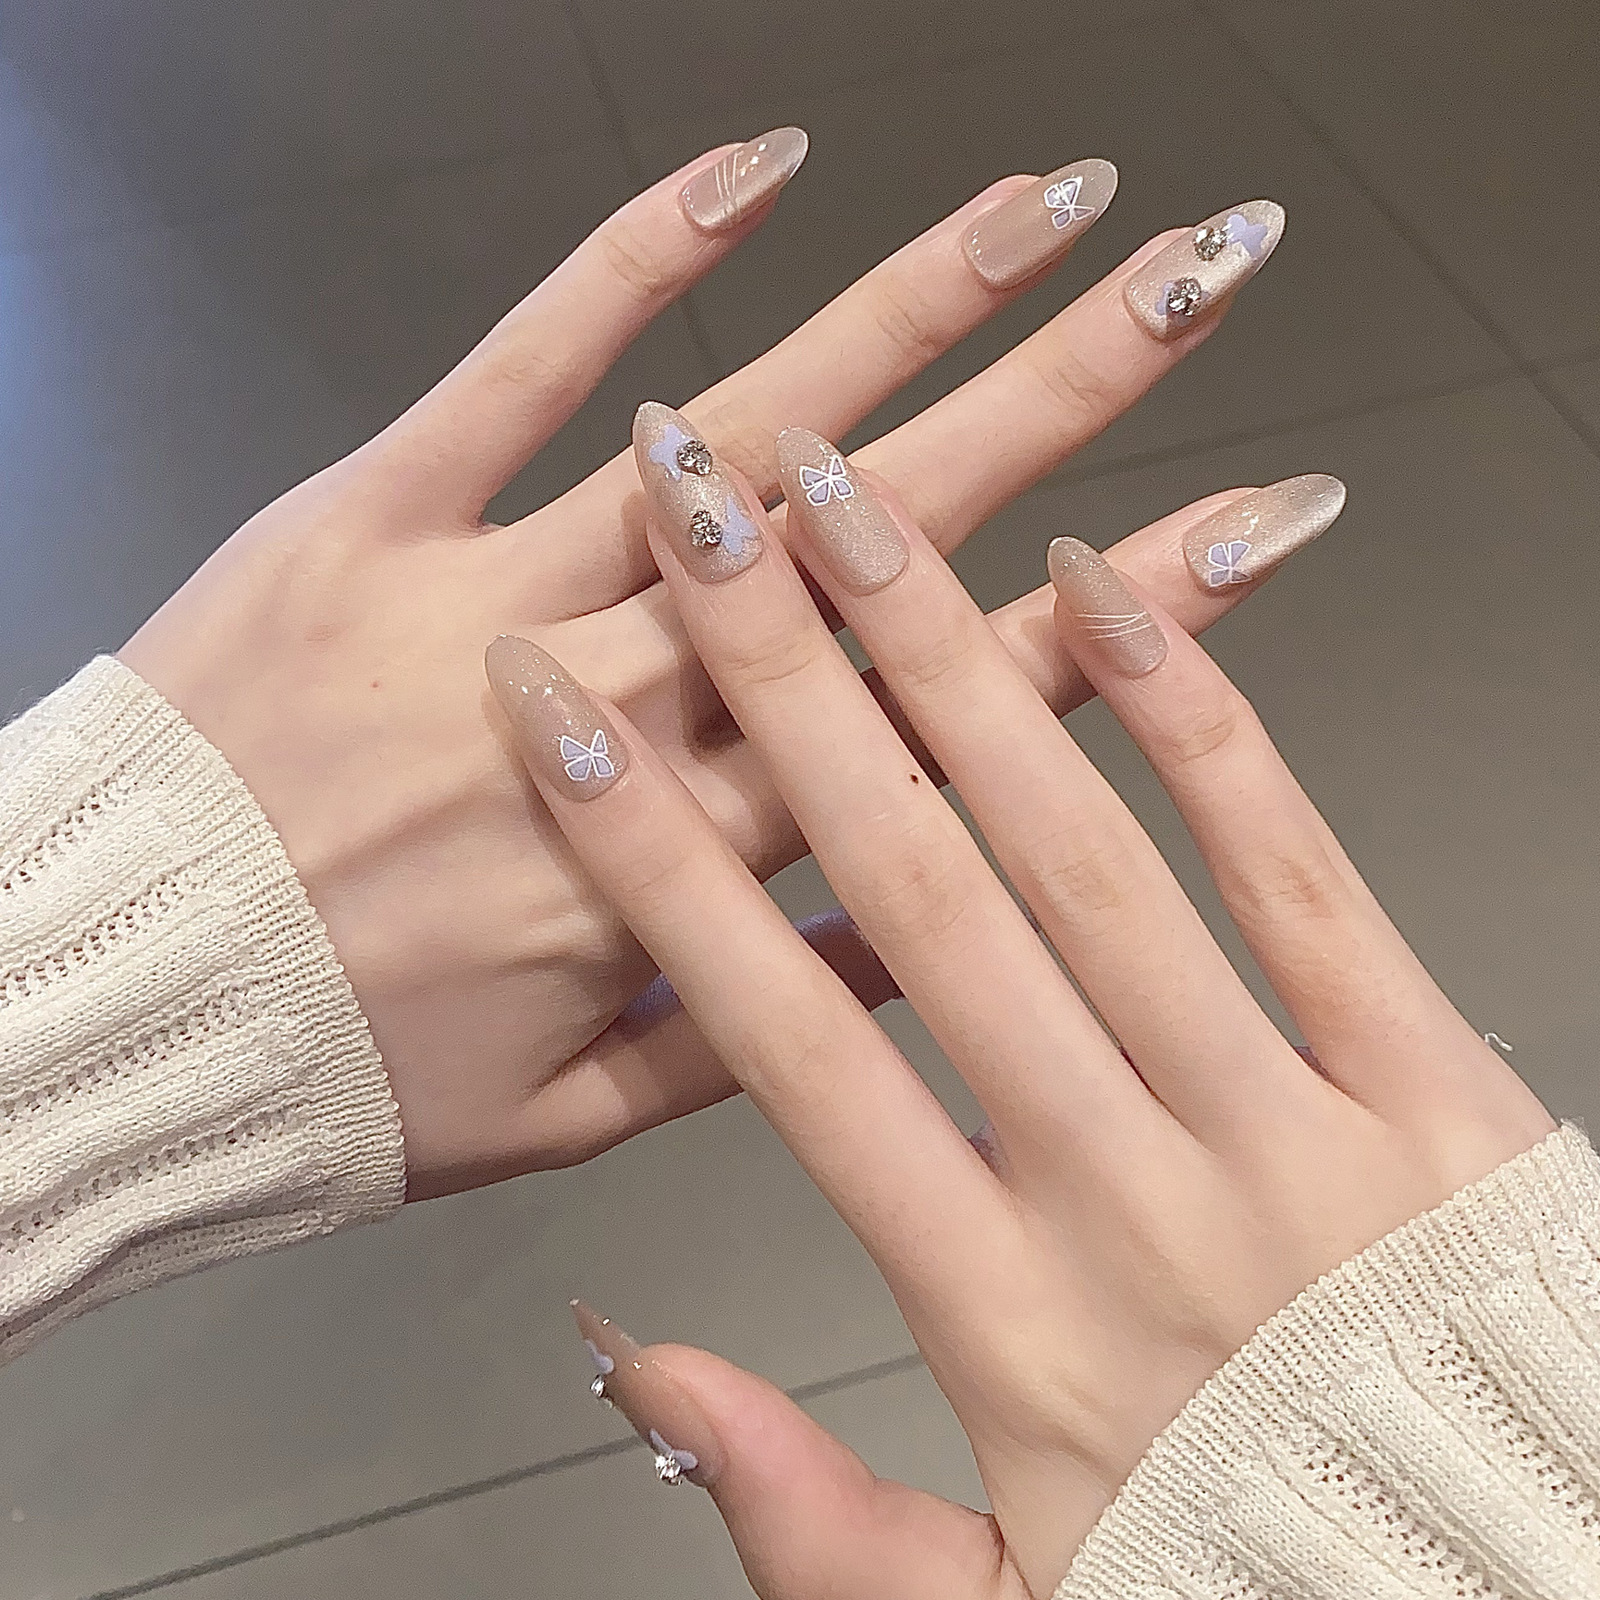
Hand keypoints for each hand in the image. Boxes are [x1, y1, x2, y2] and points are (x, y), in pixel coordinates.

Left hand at [120, 135, 1279, 1197]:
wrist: (97, 1016)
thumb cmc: (336, 1073)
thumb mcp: (574, 1115)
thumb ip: (764, 1027)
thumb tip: (920, 941)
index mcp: (685, 875)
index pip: (949, 725)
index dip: (1122, 625)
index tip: (1254, 536)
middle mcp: (619, 719)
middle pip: (882, 542)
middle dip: (1065, 401)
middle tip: (1199, 289)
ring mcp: (489, 599)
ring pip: (734, 433)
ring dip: (903, 308)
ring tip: (1045, 208)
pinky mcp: (365, 521)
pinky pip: (512, 365)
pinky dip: (631, 260)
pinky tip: (757, 177)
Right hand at [490, 440, 1553, 1596]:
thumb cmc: (1264, 1581)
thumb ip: (809, 1511)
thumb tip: (642, 1375)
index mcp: (1009, 1312)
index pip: (787, 1043)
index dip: (660, 874)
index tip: (572, 733)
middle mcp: (1128, 1187)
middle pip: (920, 895)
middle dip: (788, 691)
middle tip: (701, 528)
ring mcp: (1287, 1123)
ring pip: (1085, 853)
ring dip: (954, 664)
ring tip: (856, 511)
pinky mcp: (1436, 1086)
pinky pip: (1301, 873)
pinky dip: (1203, 726)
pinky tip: (1113, 595)